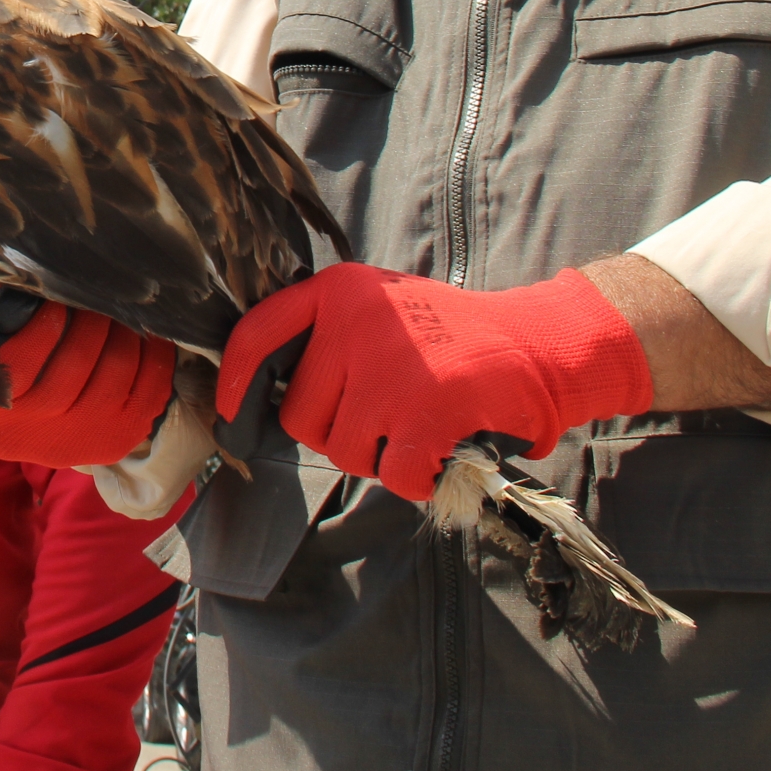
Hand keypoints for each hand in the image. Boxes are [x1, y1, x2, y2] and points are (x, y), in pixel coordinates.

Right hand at [0, 303, 175, 467]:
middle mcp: (16, 435)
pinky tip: (151, 338)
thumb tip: (28, 269)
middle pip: (66, 379)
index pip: (15, 367)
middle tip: (98, 296)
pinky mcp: (110, 445)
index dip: (43, 328)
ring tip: (121, 313)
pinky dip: (154, 365)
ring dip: (122, 342)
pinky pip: (143, 402)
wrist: (14, 421)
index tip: (54, 300)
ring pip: (108, 388)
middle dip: (91, 328)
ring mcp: (66, 446)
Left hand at [214, 263, 650, 501]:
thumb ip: (330, 337)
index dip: (235, 382)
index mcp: (338, 292)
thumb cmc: (456, 336)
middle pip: (300, 416)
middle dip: (335, 434)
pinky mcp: (422, 412)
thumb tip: (268, 393)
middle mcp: (354, 324)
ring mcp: (387, 369)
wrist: (540, 344)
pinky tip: (439, 452)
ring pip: (343, 450)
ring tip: (417, 426)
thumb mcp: (383, 307)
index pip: (258, 335)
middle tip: (382, 421)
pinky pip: (391, 474)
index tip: (230, 411)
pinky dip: (415, 479)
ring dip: (377, 457)